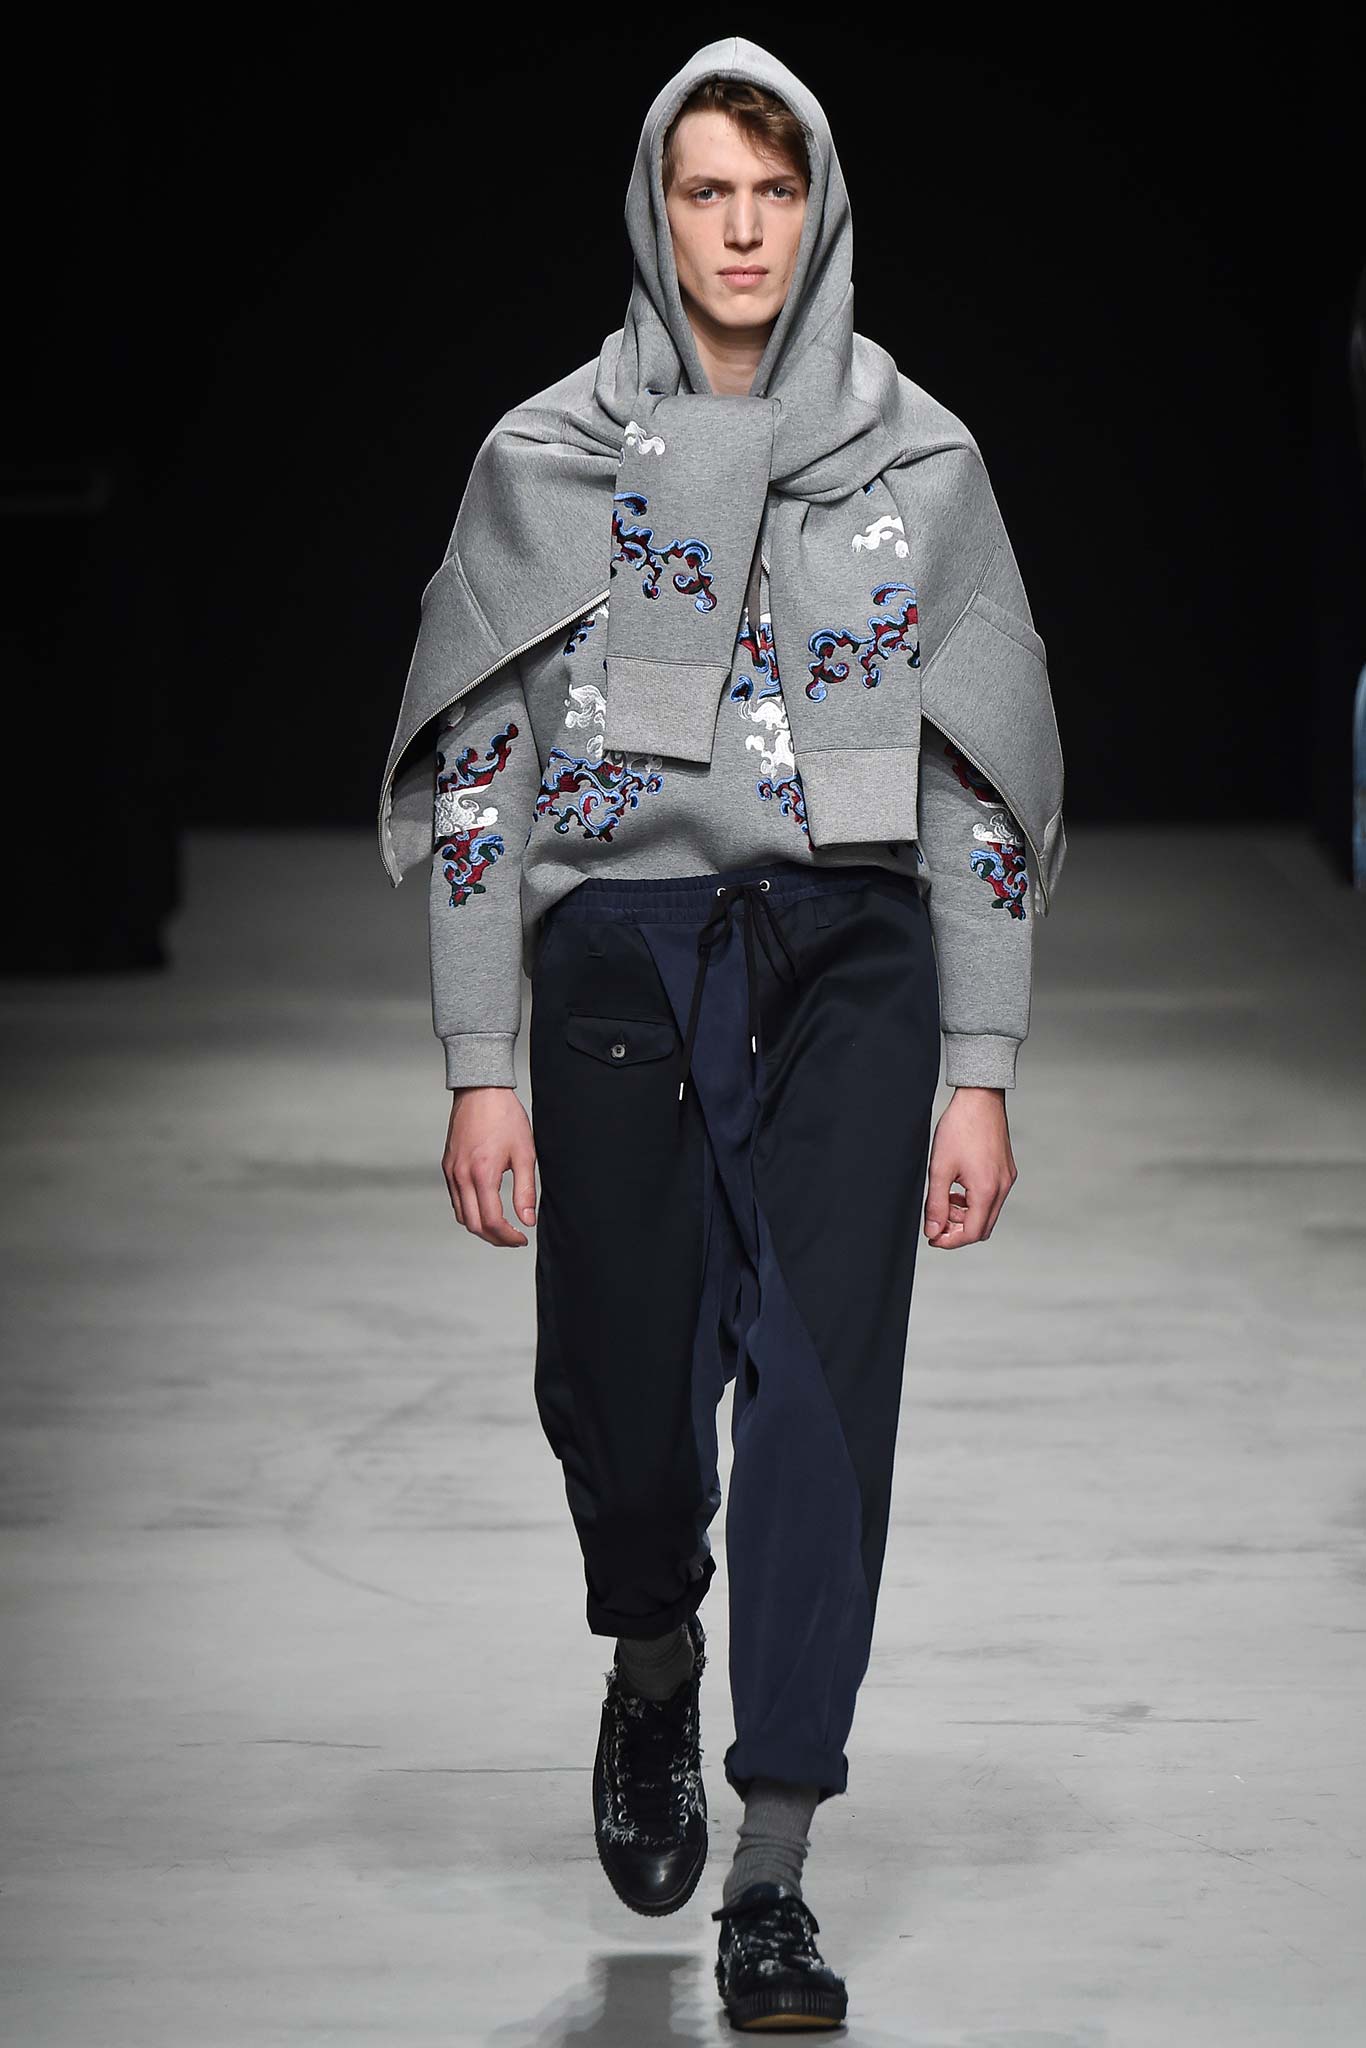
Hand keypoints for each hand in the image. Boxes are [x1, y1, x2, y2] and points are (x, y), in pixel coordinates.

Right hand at [442, 1086, 538, 1246]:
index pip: (491, 1221)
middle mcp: (461, 1176)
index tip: (522, 1239)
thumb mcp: (525, 1154)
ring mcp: (451, 1172)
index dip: (508, 1237)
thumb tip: (527, 1221)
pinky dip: (470, 1211)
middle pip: (473, 1225)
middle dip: (494, 1238)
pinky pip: (456, 1199)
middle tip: (514, 1239)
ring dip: (481, 1226)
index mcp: (482, 1174)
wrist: (480, 1090)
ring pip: (461, 1215)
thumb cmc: (505, 1117)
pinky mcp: (447, 1166)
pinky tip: (486, 1206)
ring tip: (502, 1226)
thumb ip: (525, 1190)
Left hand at [923, 1086, 1017, 1248]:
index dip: (949, 1241)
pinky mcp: (1006, 1170)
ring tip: (944, 1199)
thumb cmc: (959, 1128)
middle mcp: (1002, 1188)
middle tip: (936, 1220)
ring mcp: (1007, 1179)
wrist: (979, 1098)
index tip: (932, 1237)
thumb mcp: (940, 1168)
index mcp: (986, 1190)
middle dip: (958, 1230)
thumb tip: (932, 1231)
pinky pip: (992, 1197)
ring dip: (965, 1215)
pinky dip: (974, 1201)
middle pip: (982, 1227)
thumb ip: (935, 1204)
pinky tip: (957, 1188)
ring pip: (987, 1213)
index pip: (971, 1233)